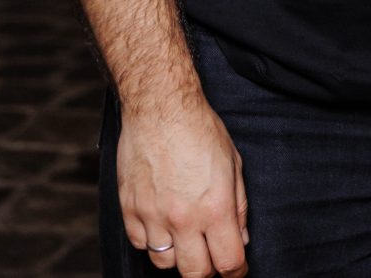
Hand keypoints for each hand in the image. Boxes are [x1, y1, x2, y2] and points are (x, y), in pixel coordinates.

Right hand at [117, 94, 248, 276]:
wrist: (160, 110)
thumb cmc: (201, 131)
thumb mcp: (234, 165)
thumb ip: (239, 207)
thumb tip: (241, 239)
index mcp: (215, 208)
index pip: (228, 261)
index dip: (236, 272)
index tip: (237, 270)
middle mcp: (183, 218)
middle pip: (195, 273)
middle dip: (207, 272)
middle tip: (213, 259)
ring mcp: (152, 216)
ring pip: (164, 263)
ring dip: (178, 258)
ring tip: (187, 239)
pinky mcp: (130, 210)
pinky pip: (140, 244)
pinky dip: (153, 243)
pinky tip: (163, 227)